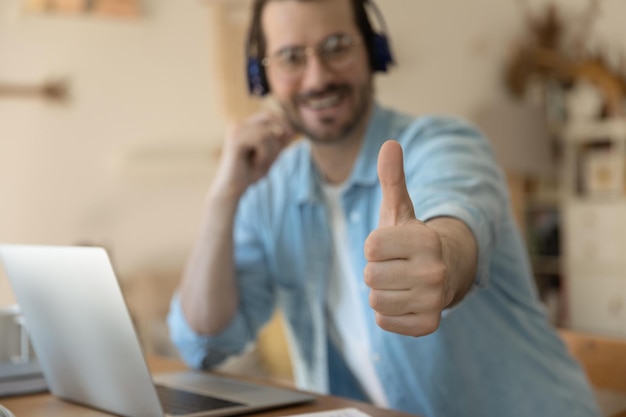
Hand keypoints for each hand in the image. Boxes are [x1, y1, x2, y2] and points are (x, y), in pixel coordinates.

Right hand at [214, 111, 295, 198]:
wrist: (232, 189)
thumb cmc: (250, 173)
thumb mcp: (270, 155)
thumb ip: (280, 142)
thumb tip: (294, 129)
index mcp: (245, 126)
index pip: (269, 114)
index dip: (283, 124)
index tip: (288, 140)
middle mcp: (238, 124)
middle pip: (269, 117)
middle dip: (278, 136)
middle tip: (275, 154)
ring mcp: (235, 131)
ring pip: (267, 132)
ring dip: (271, 150)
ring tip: (261, 162)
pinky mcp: (235, 141)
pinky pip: (261, 140)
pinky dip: (264, 154)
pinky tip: (255, 163)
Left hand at [364, 140, 450, 336]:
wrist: (447, 271)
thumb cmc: (413, 239)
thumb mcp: (401, 209)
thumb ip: (392, 178)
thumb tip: (390, 143)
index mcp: (426, 240)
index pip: (370, 246)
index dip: (375, 245)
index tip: (392, 245)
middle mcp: (435, 271)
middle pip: (370, 275)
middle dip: (377, 269)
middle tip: (397, 265)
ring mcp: (434, 300)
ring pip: (375, 300)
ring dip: (382, 291)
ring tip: (401, 282)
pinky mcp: (428, 324)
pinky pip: (384, 321)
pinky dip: (389, 313)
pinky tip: (406, 299)